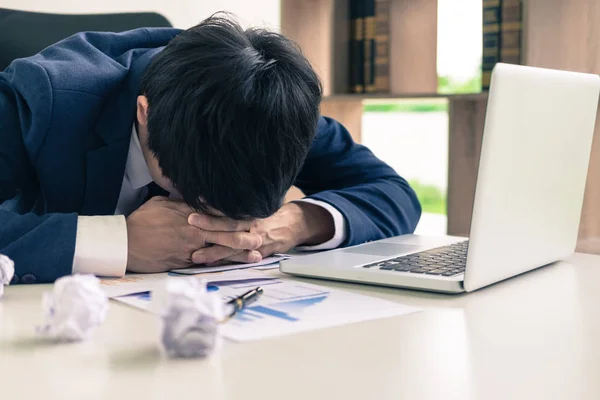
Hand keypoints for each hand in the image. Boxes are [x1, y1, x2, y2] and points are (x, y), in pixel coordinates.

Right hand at [126, 197, 261, 272]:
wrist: (126, 243)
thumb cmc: (141, 222)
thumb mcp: (162, 203)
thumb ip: (181, 202)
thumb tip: (192, 198)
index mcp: (189, 210)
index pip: (218, 210)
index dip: (236, 213)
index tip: (251, 213)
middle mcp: (194, 226)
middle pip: (225, 229)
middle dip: (244, 233)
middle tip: (260, 235)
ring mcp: (191, 245)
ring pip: (221, 248)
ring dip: (240, 252)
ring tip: (255, 255)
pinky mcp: (186, 260)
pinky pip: (209, 262)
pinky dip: (223, 264)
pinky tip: (236, 266)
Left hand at [187, 202, 333, 264]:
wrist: (292, 225)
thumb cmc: (266, 215)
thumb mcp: (253, 206)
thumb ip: (233, 204)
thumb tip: (209, 194)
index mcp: (248, 210)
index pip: (229, 206)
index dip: (214, 203)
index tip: (197, 198)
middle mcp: (251, 223)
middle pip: (229, 222)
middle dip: (210, 223)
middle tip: (190, 220)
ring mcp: (255, 239)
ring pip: (233, 245)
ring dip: (214, 251)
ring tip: (196, 255)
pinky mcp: (259, 252)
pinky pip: (241, 258)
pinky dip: (227, 262)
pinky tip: (213, 265)